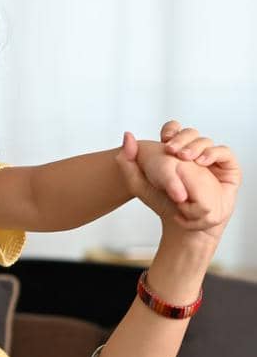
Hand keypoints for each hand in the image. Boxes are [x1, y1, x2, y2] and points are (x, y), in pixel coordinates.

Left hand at [117, 131, 238, 246]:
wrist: (184, 225)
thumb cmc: (164, 205)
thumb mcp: (140, 185)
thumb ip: (128, 162)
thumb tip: (128, 135)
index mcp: (174, 152)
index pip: (175, 130)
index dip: (171, 130)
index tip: (164, 139)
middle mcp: (193, 153)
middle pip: (190, 133)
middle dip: (181, 138)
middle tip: (170, 150)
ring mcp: (211, 160)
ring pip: (205, 141)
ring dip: (195, 146)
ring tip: (184, 158)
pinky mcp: (228, 168)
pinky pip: (224, 152)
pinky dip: (212, 153)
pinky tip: (201, 162)